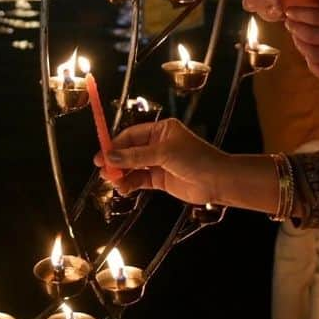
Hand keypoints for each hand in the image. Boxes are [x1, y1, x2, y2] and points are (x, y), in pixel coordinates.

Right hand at [94, 119, 223, 205]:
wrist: (217, 181)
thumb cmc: (195, 159)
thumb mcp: (164, 153)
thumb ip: (136, 156)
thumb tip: (110, 157)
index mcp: (161, 130)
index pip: (131, 135)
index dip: (115, 144)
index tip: (101, 155)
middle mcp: (158, 144)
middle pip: (130, 151)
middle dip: (116, 161)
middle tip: (102, 170)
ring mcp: (158, 162)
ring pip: (133, 167)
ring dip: (122, 174)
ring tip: (112, 182)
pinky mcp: (160, 179)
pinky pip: (140, 180)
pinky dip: (130, 184)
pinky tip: (123, 188)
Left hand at [282, 0, 318, 80]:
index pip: (318, 17)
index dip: (299, 13)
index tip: (289, 10)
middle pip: (312, 36)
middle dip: (296, 28)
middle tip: (290, 22)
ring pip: (315, 55)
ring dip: (300, 45)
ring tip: (296, 36)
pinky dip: (312, 65)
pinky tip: (309, 55)